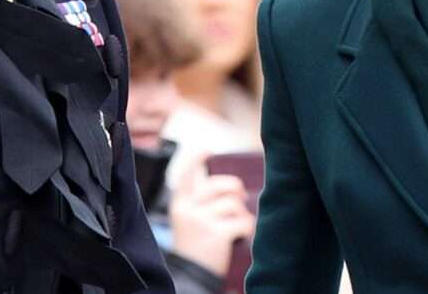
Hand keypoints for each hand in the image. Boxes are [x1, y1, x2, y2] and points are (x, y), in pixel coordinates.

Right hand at [169, 159, 255, 276]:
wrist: (190, 277)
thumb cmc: (195, 247)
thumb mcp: (189, 221)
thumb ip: (200, 202)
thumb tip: (232, 186)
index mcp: (179, 205)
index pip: (186, 176)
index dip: (196, 160)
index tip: (206, 150)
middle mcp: (187, 210)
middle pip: (220, 184)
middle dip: (235, 188)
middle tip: (240, 197)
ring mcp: (201, 221)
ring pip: (233, 203)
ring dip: (241, 213)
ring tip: (237, 224)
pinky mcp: (216, 234)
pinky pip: (243, 221)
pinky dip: (247, 228)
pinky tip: (241, 235)